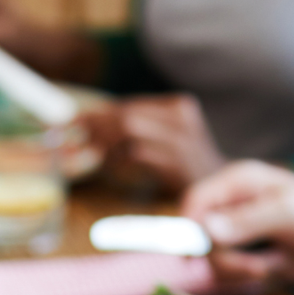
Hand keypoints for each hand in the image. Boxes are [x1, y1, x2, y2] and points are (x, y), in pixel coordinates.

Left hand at [81, 95, 225, 192]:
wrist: (221, 190)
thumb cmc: (187, 166)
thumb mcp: (168, 139)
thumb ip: (138, 130)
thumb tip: (91, 126)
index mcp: (179, 107)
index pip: (130, 105)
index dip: (98, 112)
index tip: (73, 120)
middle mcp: (182, 118)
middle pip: (128, 114)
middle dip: (95, 124)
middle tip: (72, 134)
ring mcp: (181, 140)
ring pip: (130, 129)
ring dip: (103, 139)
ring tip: (85, 149)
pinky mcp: (177, 163)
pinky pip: (137, 153)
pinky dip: (117, 158)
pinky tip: (105, 165)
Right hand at [182, 160, 293, 286]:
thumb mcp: (285, 213)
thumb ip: (246, 220)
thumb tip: (207, 229)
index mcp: (236, 182)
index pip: (195, 202)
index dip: (190, 228)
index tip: (197, 255)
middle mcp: (230, 205)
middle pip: (200, 238)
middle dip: (228, 258)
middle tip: (257, 266)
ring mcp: (236, 232)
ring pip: (214, 260)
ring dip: (241, 270)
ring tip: (271, 265)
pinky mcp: (245, 254)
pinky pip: (232, 273)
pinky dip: (251, 276)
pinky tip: (274, 268)